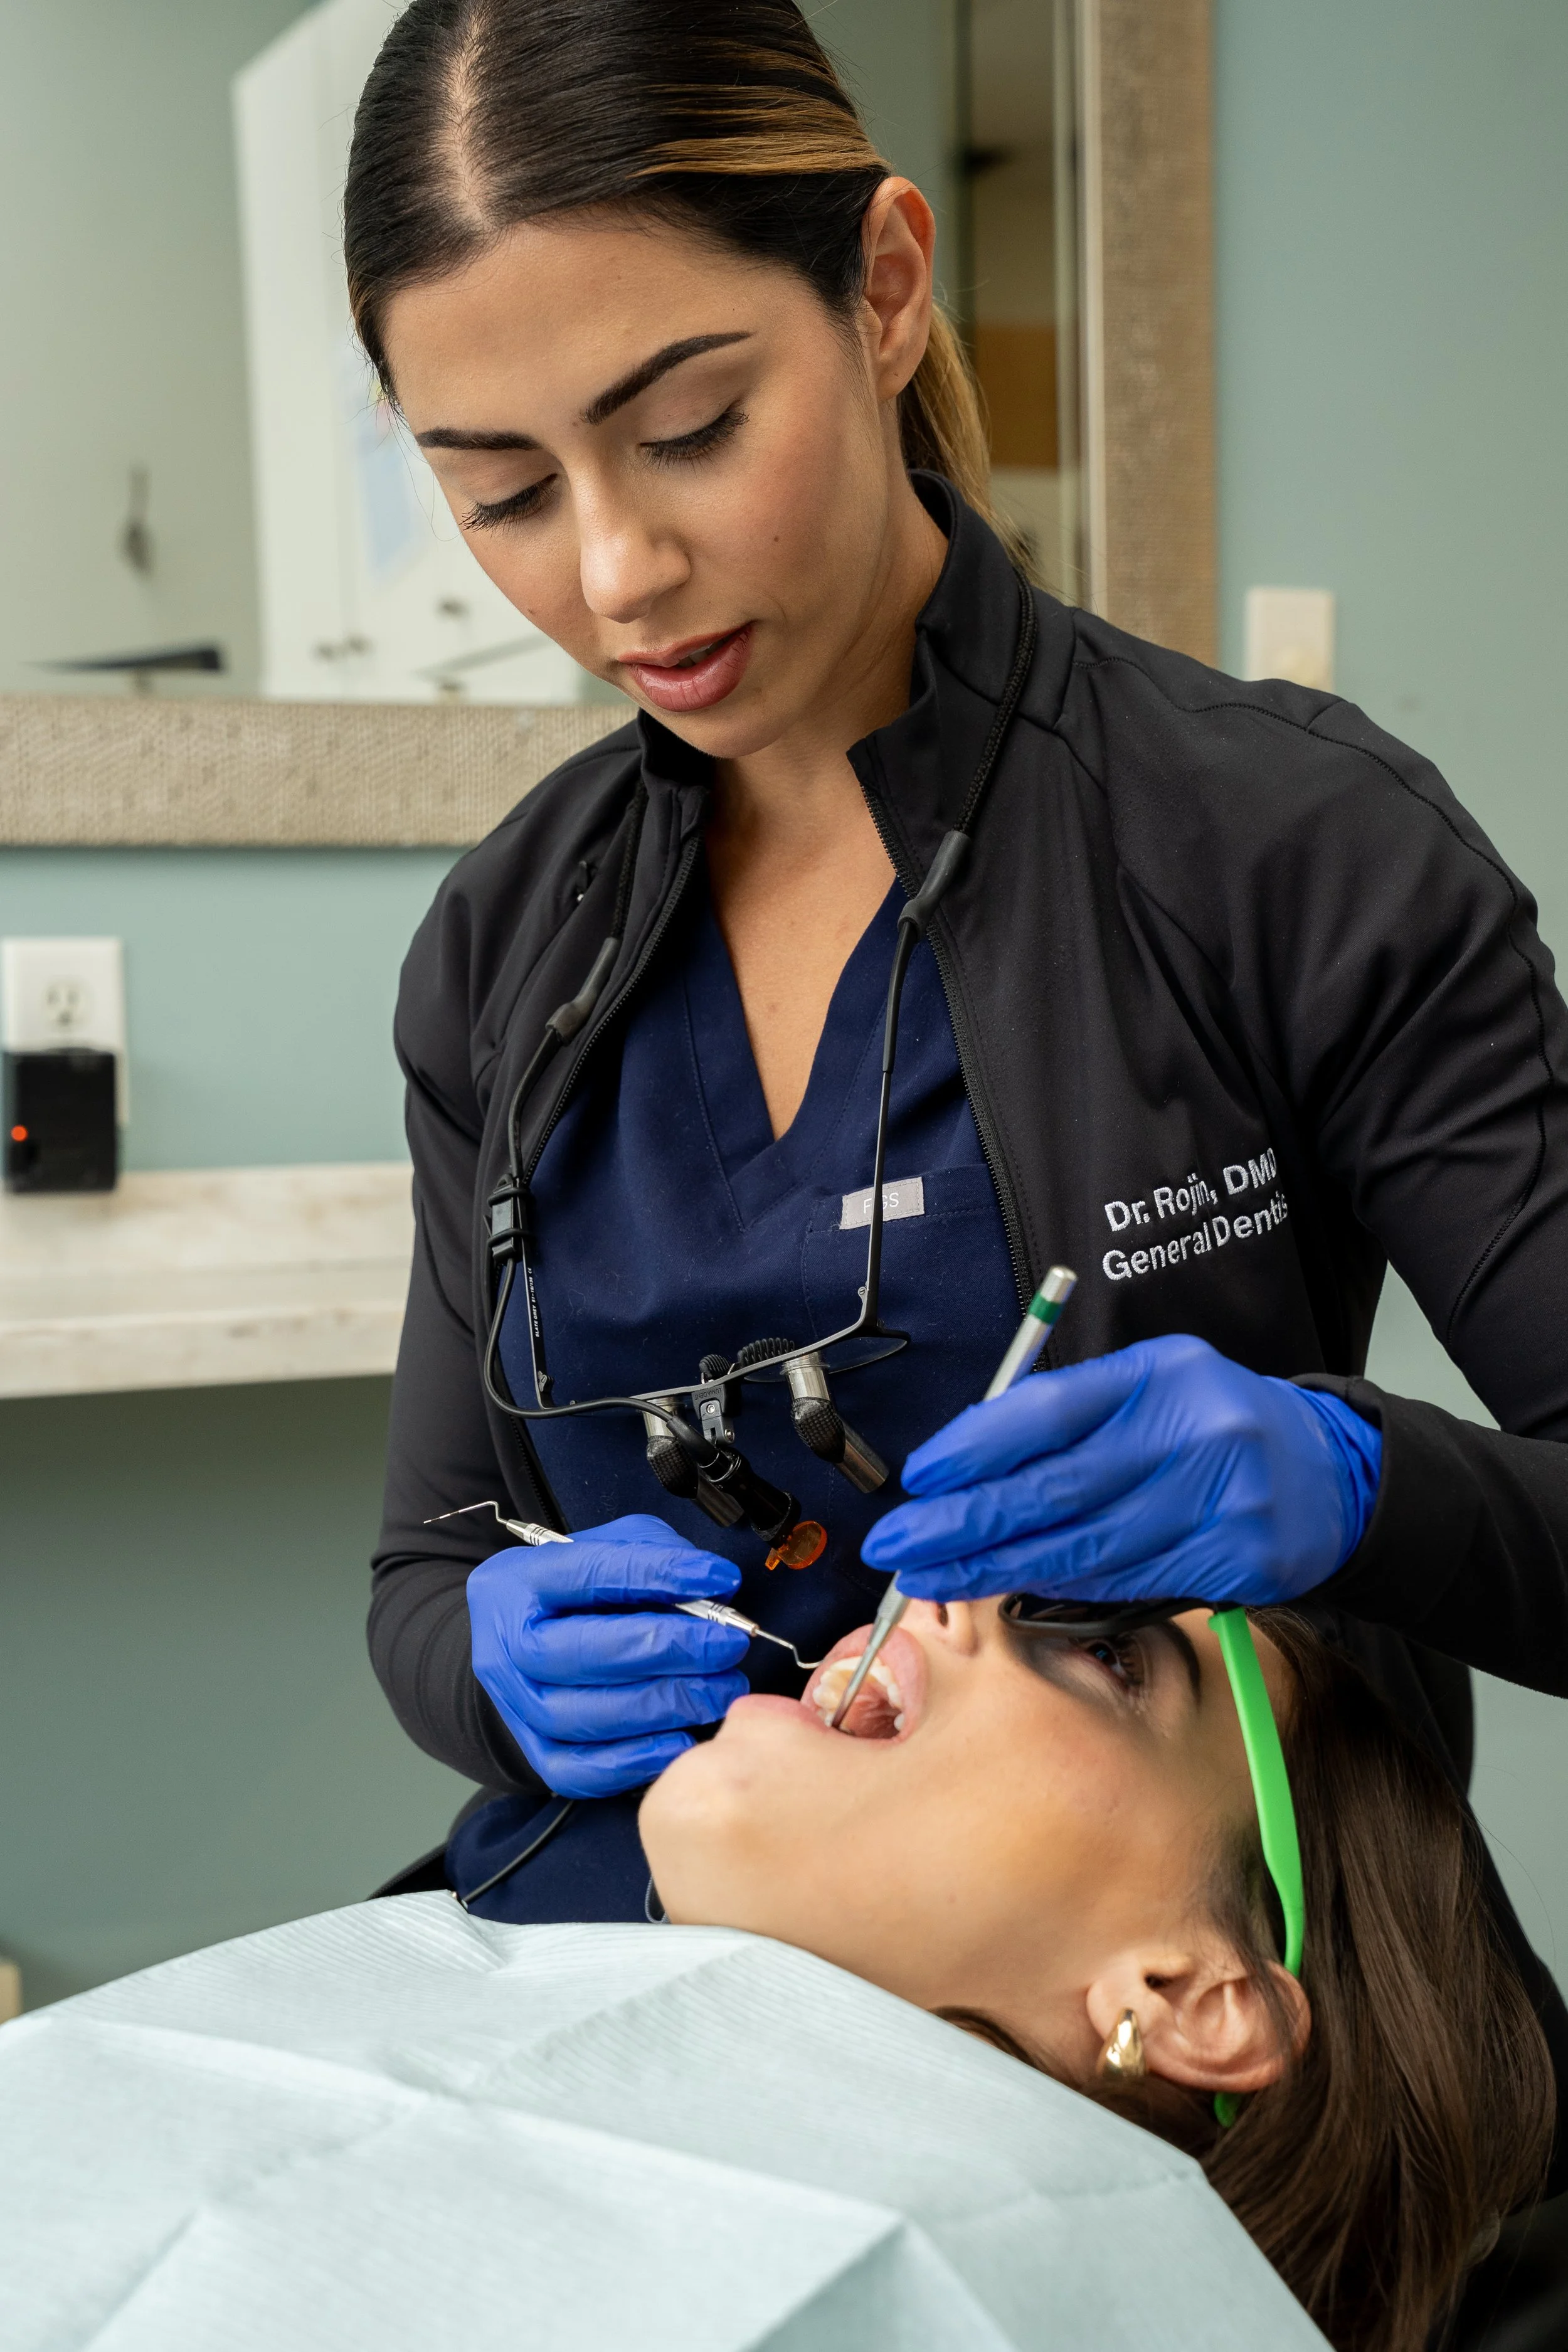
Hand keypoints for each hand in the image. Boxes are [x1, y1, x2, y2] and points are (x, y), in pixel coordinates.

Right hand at [468, 1514, 749, 1798]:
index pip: (589, 1573)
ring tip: (720, 1691)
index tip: (718, 1578)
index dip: (658, 1574)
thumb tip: (714, 1586)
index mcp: (520, 1582)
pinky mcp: (536, 1754)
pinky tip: (684, 1741)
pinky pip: (581, 1771)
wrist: (525, 1641)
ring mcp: (516, 1705)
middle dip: (668, 1648)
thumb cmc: (581, 1593)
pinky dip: (637, 1760)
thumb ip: (656, 1555)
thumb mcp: (610, 1548)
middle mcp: (507, 1644)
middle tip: (728, 1646)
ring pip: (585, 1716)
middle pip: (582, 1652)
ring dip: (665, 1705)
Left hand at [860, 1334, 1380, 1608]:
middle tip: (900, 1545)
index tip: (920, 1477)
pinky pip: (1123, 1582)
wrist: (1333, 1476)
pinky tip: (1009, 1588)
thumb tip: (969, 1460)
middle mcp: (1191, 1434)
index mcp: (1162, 1375)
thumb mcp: (1152, 1383)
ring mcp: (1217, 1504)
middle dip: (964, 1524)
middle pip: (1054, 1490)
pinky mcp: (1232, 1562)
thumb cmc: (1218, 1422)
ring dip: (996, 1569)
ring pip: (1083, 1549)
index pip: (1049, 1410)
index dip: (974, 1447)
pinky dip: (1057, 1587)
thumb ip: (1071, 1413)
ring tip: (934, 1576)